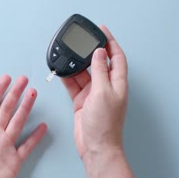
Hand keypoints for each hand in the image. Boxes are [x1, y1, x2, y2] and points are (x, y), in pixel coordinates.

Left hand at [0, 75, 46, 177]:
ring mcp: (6, 146)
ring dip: (25, 108)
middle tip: (24, 80)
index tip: (6, 78)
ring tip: (33, 94)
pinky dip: (35, 136)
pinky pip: (27, 145)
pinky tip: (41, 126)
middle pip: (7, 109)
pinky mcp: (15, 159)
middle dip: (15, 94)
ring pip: (18, 122)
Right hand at [62, 25, 127, 159]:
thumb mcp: (102, 93)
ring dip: (76, 65)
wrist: (95, 146)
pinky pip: (73, 85)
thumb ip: (99, 71)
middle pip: (98, 63)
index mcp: (117, 83)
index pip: (116, 57)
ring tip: (67, 56)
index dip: (110, 42)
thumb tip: (98, 53)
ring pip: (84, 73)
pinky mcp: (81, 101)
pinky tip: (61, 71)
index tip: (102, 30)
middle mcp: (106, 87)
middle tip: (80, 41)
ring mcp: (93, 94)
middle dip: (89, 52)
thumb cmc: (104, 125)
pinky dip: (67, 78)